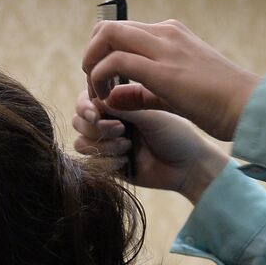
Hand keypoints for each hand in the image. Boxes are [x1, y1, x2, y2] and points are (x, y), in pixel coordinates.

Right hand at [72, 88, 228, 201]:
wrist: (186, 167)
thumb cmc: (175, 134)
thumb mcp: (149, 115)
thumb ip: (123, 106)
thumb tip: (95, 100)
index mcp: (120, 102)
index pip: (88, 98)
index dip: (86, 105)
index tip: (96, 113)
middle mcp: (110, 120)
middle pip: (79, 120)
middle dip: (96, 126)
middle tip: (121, 129)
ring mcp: (107, 142)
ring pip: (81, 141)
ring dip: (103, 143)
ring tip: (127, 146)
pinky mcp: (107, 164)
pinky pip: (90, 160)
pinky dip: (106, 159)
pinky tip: (126, 160)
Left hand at [83, 19, 260, 141]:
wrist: (248, 106)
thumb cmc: (217, 103)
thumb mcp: (173, 94)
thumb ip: (140, 92)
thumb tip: (112, 95)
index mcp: (170, 34)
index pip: (121, 30)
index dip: (100, 53)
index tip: (101, 81)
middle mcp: (165, 33)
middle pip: (107, 27)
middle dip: (90, 55)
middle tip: (93, 85)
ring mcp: (165, 47)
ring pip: (107, 36)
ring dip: (91, 66)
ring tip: (97, 94)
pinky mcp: (163, 70)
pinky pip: (116, 62)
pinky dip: (101, 79)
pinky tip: (106, 100)